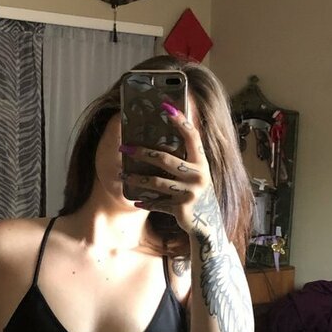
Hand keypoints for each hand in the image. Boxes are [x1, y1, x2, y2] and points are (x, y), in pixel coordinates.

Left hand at [119, 100, 225, 250]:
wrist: (209, 225)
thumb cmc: (199, 194)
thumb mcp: (198, 174)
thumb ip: (187, 159)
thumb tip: (164, 139)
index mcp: (202, 163)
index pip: (192, 136)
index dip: (180, 121)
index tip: (166, 106)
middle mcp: (198, 176)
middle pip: (165, 159)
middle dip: (142, 152)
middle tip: (125, 147)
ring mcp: (190, 193)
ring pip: (156, 182)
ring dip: (136, 179)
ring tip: (122, 174)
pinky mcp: (181, 209)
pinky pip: (158, 204)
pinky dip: (145, 202)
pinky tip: (135, 200)